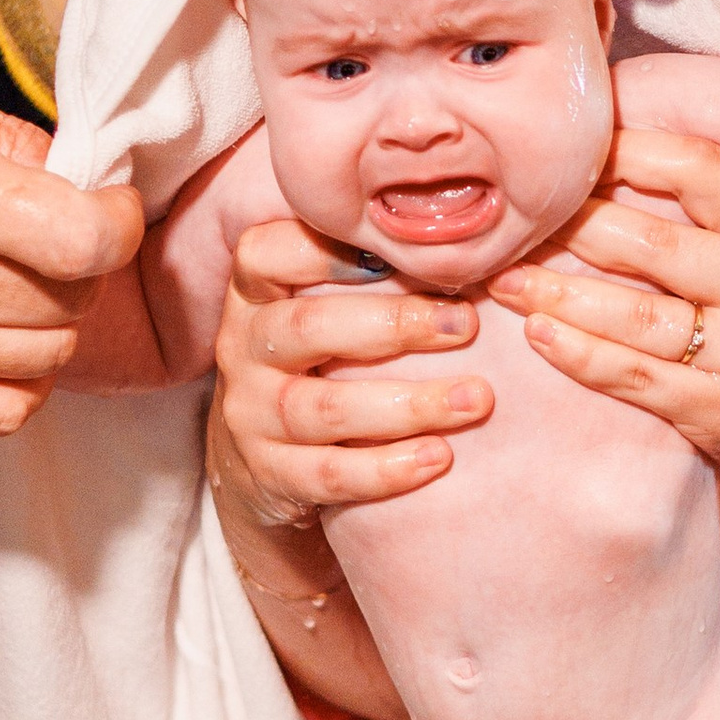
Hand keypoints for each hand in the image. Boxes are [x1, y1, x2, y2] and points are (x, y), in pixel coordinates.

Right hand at [0, 58, 143, 436]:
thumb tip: (75, 170)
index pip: (88, 240)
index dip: (120, 220)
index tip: (105, 203)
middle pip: (74, 297)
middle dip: (83, 260)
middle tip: (51, 230)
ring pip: (50, 356)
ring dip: (55, 317)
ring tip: (19, 278)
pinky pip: (1, 414)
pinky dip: (23, 383)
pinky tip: (1, 341)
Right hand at [212, 217, 490, 520]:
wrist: (261, 466)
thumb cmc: (319, 366)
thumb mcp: (324, 312)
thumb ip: (371, 277)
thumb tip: (471, 243)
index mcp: (255, 294)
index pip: (266, 253)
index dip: (329, 249)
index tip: (404, 254)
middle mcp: (243, 349)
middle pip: (306, 327)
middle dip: (394, 324)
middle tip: (467, 325)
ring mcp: (250, 416)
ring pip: (323, 407)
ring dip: (408, 404)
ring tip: (476, 400)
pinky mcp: (270, 476)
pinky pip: (328, 475)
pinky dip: (387, 468)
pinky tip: (439, 458)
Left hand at [487, 126, 719, 472]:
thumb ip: (699, 197)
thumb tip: (597, 138)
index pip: (698, 169)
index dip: (626, 154)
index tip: (569, 156)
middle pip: (654, 245)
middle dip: (574, 229)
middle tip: (519, 223)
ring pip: (635, 317)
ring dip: (558, 296)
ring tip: (508, 281)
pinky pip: (633, 376)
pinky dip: (577, 353)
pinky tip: (537, 332)